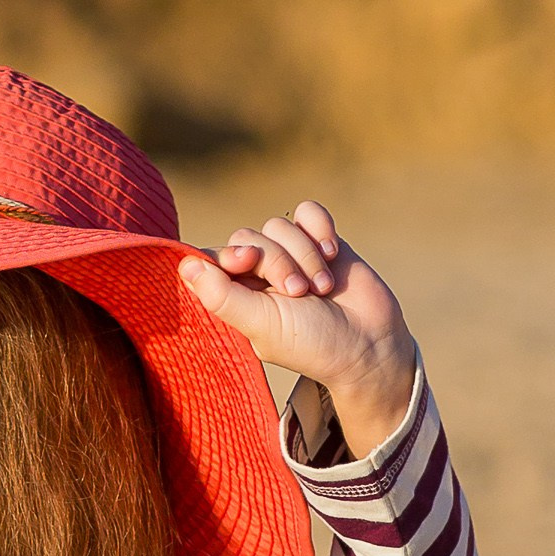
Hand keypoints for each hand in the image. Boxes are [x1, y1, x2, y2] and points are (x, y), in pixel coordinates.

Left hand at [178, 200, 416, 458]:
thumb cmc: (312, 344)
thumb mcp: (262, 325)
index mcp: (237, 295)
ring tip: (322, 288)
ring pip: (280, 225)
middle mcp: (259, 272)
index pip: (217, 257)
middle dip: (278, 262)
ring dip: (305, 254)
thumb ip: (222, 297)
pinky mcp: (319, 240)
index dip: (231, 253)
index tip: (245, 263)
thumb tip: (185, 265)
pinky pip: (308, 211)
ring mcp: (290, 253)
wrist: (369, 343)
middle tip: (301, 293)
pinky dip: (320, 228)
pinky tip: (333, 254)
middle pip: (250, 237)